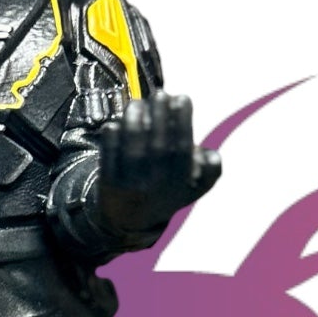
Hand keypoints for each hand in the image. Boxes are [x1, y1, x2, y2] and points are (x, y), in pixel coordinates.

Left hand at [97, 92, 219, 236]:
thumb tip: (204, 153)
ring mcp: (132, 188)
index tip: (182, 97)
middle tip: (161, 94)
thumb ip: (208, 170)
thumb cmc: (166, 191)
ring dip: (135, 122)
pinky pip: (109, 158)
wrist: (129, 222)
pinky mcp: (109, 186)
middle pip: (159, 148)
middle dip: (161, 116)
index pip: (183, 149)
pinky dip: (112, 138)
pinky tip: (116, 123)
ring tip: (137, 104)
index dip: (183, 121)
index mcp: (180, 187)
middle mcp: (156, 190)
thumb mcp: (194, 188)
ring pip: (134, 151)